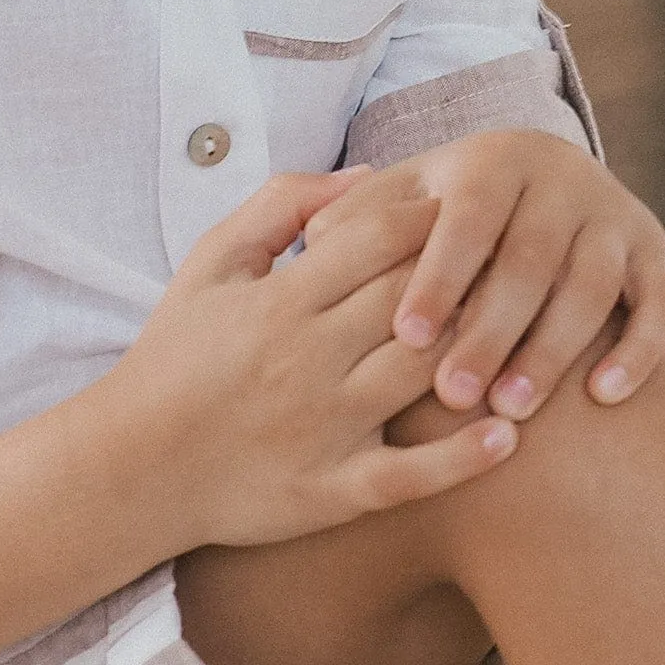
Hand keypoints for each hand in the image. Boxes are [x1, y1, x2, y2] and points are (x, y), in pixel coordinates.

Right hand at [118, 170, 517, 547]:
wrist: (132, 466)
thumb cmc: (175, 355)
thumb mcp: (211, 262)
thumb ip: (280, 206)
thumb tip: (365, 173)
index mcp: (283, 298)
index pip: (383, 240)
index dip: (439, 218)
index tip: (474, 206)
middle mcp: (309, 358)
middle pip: (417, 301)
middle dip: (475, 274)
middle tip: (525, 255)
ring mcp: (325, 427)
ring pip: (424, 377)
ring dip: (483, 353)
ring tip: (532, 332)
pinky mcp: (332, 491)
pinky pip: (409, 475)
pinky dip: (462, 459)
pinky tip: (509, 435)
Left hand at [311, 131, 664, 421]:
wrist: (541, 195)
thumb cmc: (445, 216)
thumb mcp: (404, 202)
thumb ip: (360, 220)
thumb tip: (315, 241)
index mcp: (493, 159)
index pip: (466, 219)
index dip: (439, 276)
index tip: (406, 337)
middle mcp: (563, 177)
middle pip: (531, 258)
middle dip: (493, 329)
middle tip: (456, 396)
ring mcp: (615, 215)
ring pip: (594, 285)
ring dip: (555, 349)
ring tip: (513, 409)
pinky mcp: (656, 254)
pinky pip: (662, 303)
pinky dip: (639, 348)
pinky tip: (603, 396)